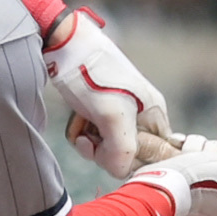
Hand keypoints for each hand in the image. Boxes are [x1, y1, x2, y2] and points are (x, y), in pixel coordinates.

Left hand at [42, 8, 170, 177]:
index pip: (155, 156)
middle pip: (128, 154)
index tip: (112, 150)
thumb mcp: (112, 116)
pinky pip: (94, 135)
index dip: (132, 160)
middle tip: (91, 136)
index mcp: (155, 115)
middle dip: (105, 150)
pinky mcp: (99, 109)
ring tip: (81, 123)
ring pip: (108, 146)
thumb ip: (123, 150)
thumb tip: (121, 172)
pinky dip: (81, 131)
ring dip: (89, 141)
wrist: (61, 44)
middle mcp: (141, 116)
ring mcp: (119, 112)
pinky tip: (76, 118)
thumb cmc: (91, 75)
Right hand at [123, 135, 216, 215]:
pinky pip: (193, 157)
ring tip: (189, 155)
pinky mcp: (181, 183)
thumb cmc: (201, 182)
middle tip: (209, 159)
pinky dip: (188, 149)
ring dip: (201, 148)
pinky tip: (180, 152)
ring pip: (211, 157)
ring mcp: (200, 196)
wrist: (158, 187)